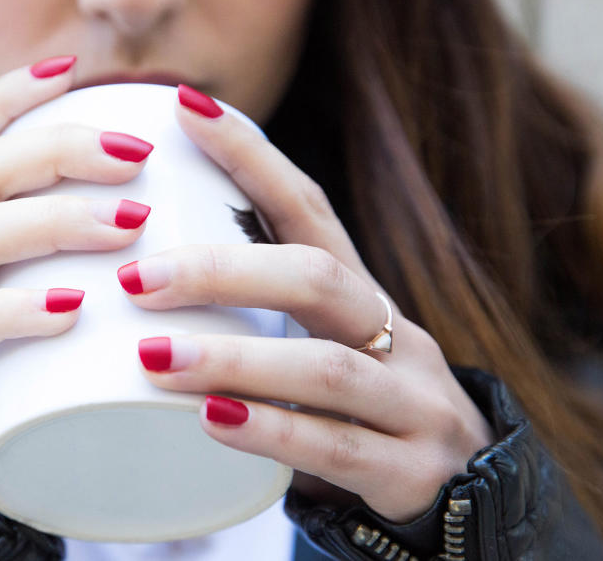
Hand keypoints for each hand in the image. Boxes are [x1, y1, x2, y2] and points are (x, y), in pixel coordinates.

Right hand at [0, 57, 154, 492]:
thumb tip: (144, 209)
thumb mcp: (2, 288)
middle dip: (58, 150)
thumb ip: (43, 248)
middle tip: (136, 156)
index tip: (71, 69)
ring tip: (128, 226)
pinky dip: (13, 312)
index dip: (7, 95)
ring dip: (53, 222)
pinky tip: (71, 309)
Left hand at [121, 87, 494, 521]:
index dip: (250, 155)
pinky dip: (271, 431)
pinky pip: (337, 447)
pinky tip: (211, 423)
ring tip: (155, 357)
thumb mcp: (317, 347)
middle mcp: (394, 332)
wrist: (464, 495)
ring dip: (235, 357)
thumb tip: (138, 276)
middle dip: (224, 271)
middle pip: (316, 277)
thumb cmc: (356, 407)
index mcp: (360, 293)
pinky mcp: (412, 469)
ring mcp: (412, 400)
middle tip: (138, 278)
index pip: (307, 207)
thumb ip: (255, 318)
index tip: (185, 108)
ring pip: (325, 366)